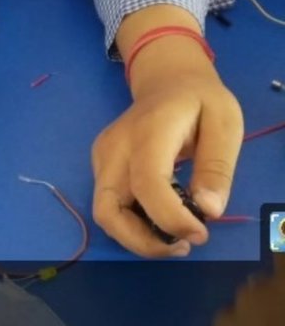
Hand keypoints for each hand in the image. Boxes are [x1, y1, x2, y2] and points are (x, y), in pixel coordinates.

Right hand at [92, 36, 242, 257]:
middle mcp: (115, 148)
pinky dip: (134, 224)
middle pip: (108, 209)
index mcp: (148, 132)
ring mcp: (102, 157)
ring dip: (138, 238)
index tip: (202, 234)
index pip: (147, 184)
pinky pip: (111, 205)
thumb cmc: (200, 100)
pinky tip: (163, 217)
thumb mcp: (225, 124)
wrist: (167, 80)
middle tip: (184, 245)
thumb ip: (217, 167)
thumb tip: (208, 210)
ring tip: (177, 236)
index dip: (171, 218)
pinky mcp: (101, 166)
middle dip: (143, 242)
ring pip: (104, 213)